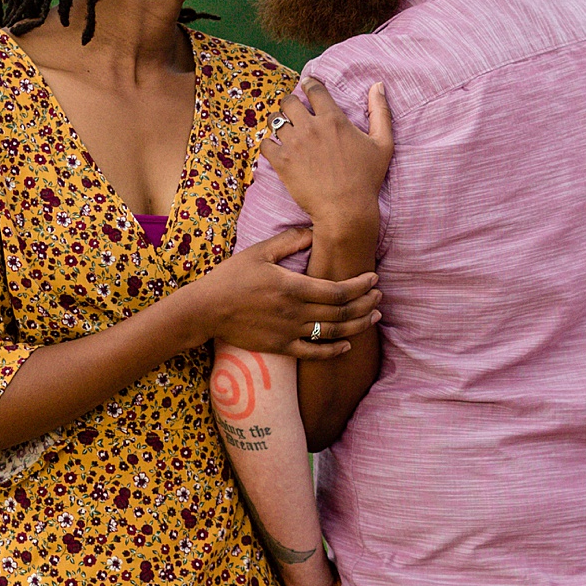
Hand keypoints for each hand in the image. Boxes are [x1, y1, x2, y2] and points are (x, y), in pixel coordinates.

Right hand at [193, 229, 381, 357]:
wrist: (206, 309)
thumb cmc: (231, 277)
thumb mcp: (259, 252)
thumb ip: (290, 241)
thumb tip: (315, 231)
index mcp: (293, 287)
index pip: (337, 289)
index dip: (360, 285)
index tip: (373, 278)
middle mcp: (295, 312)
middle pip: (341, 312)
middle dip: (366, 304)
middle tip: (380, 296)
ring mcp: (288, 332)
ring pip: (333, 333)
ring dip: (358, 325)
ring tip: (374, 317)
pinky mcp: (280, 347)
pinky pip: (313, 353)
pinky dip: (333, 351)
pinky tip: (348, 345)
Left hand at [262, 80, 391, 234]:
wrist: (345, 210)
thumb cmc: (366, 179)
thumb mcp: (383, 144)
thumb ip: (381, 112)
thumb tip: (377, 86)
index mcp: (333, 119)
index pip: (314, 90)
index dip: (310, 85)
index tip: (307, 86)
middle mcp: (310, 127)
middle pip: (289, 101)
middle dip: (291, 103)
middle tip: (294, 111)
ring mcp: (293, 144)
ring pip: (275, 120)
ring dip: (279, 123)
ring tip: (285, 130)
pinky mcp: (281, 162)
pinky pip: (265, 143)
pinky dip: (269, 144)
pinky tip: (277, 149)